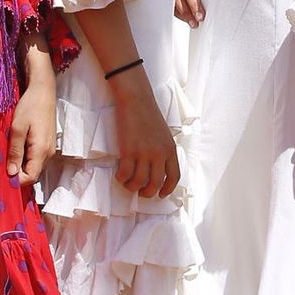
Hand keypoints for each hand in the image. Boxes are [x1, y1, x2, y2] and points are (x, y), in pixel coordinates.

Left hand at [7, 62, 57, 185]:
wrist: (43, 91)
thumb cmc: (30, 106)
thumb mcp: (17, 128)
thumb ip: (15, 152)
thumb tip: (11, 173)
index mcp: (41, 151)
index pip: (30, 178)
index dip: (16, 180)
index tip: (2, 173)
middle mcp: (48, 154)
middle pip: (32, 173)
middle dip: (17, 172)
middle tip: (1, 162)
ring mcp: (49, 149)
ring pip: (33, 165)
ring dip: (20, 163)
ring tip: (8, 152)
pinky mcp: (47, 143)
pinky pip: (35, 157)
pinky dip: (25, 156)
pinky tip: (16, 145)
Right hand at [111, 71, 180, 199]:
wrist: (136, 100)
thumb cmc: (148, 114)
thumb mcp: (164, 134)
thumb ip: (164, 150)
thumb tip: (157, 168)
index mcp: (170, 149)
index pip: (174, 177)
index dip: (167, 189)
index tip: (161, 194)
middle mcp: (159, 154)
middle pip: (155, 183)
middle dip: (147, 193)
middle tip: (140, 192)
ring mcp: (144, 153)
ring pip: (139, 182)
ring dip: (132, 187)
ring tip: (128, 184)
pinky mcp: (128, 151)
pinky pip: (125, 174)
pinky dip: (121, 178)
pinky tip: (120, 175)